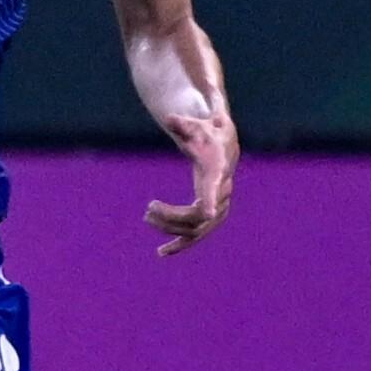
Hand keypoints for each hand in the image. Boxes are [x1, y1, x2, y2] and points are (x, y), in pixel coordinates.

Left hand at [145, 109, 235, 255]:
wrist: (222, 142)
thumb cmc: (206, 131)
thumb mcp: (194, 124)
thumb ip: (183, 123)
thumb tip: (168, 117)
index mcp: (219, 170)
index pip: (215, 187)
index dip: (210, 199)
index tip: (204, 213)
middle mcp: (223, 192)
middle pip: (199, 214)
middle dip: (173, 216)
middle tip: (148, 209)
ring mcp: (219, 206)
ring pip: (196, 229)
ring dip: (170, 228)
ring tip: (147, 217)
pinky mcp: (211, 215)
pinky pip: (197, 235)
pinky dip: (180, 244)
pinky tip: (161, 253)